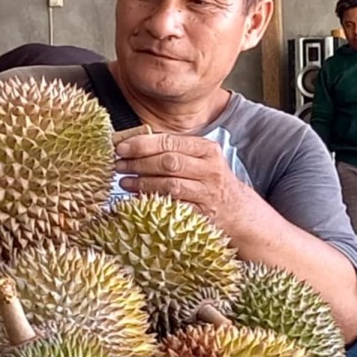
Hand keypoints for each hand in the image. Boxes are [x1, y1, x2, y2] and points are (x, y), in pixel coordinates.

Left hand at [114, 132, 249, 229]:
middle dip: (138, 163)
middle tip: (118, 165)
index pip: (170, 141)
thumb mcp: (201, 158)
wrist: (238, 210)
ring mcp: (207, 194)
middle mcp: (209, 170)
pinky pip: (173, 206)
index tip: (121, 147)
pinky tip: (137, 198)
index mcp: (207, 150)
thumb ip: (174, 149)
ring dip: (142, 183)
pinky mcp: (202, 214)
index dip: (142, 144)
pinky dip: (152, 201)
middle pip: (168, 162)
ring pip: (169, 185)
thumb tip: (134, 143)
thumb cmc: (211, 180)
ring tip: (124, 181)